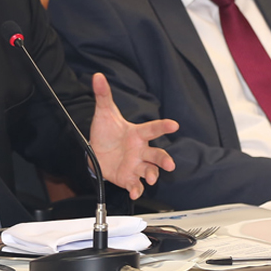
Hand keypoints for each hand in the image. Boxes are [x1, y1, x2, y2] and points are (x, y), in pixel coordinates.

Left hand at [87, 73, 177, 198]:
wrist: (96, 150)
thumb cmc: (106, 131)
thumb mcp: (104, 113)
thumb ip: (103, 95)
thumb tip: (97, 77)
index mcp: (138, 134)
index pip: (153, 128)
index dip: (163, 126)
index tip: (174, 125)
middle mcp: (140, 150)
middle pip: (157, 155)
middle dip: (164, 159)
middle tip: (169, 164)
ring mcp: (136, 165)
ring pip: (150, 170)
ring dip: (153, 175)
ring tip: (151, 178)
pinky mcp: (128, 177)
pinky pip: (135, 185)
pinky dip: (136, 190)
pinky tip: (134, 193)